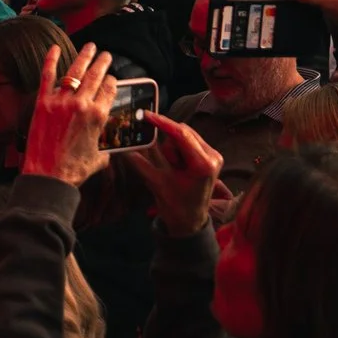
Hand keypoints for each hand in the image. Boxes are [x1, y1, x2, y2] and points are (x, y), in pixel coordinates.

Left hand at [21, 44, 113, 185]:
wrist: (48, 176)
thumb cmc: (73, 170)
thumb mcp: (98, 159)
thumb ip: (105, 149)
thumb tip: (108, 150)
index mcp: (98, 116)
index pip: (110, 90)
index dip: (112, 82)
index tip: (111, 78)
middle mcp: (82, 104)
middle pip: (96, 76)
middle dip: (102, 63)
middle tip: (105, 54)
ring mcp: (61, 102)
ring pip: (75, 72)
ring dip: (84, 57)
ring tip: (90, 47)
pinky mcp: (42, 103)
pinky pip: (47, 76)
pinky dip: (50, 59)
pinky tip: (55, 47)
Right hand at [129, 112, 225, 237]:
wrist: (190, 222)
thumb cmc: (176, 207)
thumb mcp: (156, 183)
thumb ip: (141, 163)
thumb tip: (124, 148)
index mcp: (203, 164)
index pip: (181, 135)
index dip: (162, 123)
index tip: (146, 115)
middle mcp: (213, 157)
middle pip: (184, 132)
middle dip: (169, 142)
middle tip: (166, 162)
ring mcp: (214, 156)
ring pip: (187, 135)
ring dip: (173, 146)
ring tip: (173, 168)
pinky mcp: (211, 156)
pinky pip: (190, 140)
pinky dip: (179, 147)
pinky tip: (177, 164)